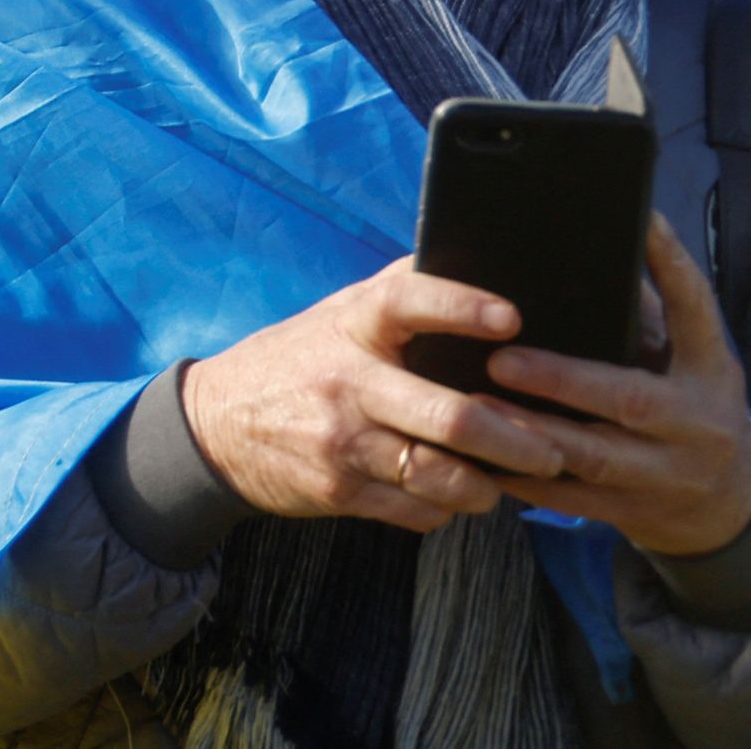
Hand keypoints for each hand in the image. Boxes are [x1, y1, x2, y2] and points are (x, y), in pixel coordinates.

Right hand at [178, 256, 565, 531]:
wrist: (214, 423)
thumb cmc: (300, 360)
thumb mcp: (337, 314)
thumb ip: (398, 293)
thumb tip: (475, 256)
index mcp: (351, 325)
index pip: (407, 302)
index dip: (460, 306)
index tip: (511, 318)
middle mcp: (346, 381)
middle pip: (450, 417)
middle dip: (517, 441)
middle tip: (553, 449)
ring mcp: (341, 441)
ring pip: (442, 476)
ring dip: (486, 487)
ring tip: (506, 482)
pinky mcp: (339, 491)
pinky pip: (416, 511)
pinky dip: (444, 508)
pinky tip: (451, 497)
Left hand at [483, 215, 750, 555]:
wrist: (729, 508)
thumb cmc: (690, 410)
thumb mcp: (691, 364)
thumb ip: (649, 320)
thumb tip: (594, 250)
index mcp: (709, 369)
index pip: (695, 309)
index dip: (669, 262)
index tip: (638, 221)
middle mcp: (697, 421)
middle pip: (628, 399)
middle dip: (562, 380)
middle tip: (502, 359)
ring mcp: (669, 473)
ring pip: (594, 457)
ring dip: (531, 433)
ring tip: (475, 407)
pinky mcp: (638, 513)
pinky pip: (575, 500)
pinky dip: (528, 482)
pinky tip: (482, 462)